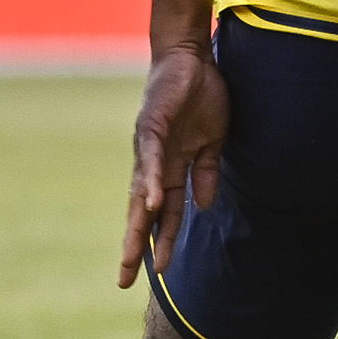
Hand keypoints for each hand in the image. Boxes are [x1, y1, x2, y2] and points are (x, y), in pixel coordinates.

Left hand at [119, 37, 229, 285]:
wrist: (193, 58)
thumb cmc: (202, 96)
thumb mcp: (212, 142)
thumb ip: (206, 173)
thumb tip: (204, 207)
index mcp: (172, 169)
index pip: (166, 214)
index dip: (162, 242)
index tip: (158, 274)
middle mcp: (155, 163)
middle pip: (145, 213)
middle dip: (136, 246)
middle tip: (124, 280)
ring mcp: (151, 147)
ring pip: (142, 194)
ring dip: (139, 225)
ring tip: (135, 254)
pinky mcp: (152, 127)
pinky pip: (152, 160)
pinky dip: (152, 183)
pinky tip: (154, 205)